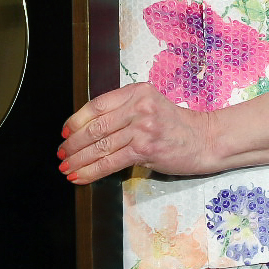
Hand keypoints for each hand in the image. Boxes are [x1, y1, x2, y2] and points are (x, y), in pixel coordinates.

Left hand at [56, 82, 221, 184]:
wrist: (206, 140)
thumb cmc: (177, 126)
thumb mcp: (150, 107)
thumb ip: (124, 112)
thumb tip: (89, 129)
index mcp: (136, 91)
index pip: (97, 105)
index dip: (76, 120)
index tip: (65, 132)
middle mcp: (138, 106)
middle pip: (96, 126)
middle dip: (73, 143)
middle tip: (61, 153)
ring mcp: (142, 127)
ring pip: (100, 145)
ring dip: (79, 160)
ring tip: (66, 167)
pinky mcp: (146, 148)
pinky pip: (111, 161)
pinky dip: (92, 171)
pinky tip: (80, 176)